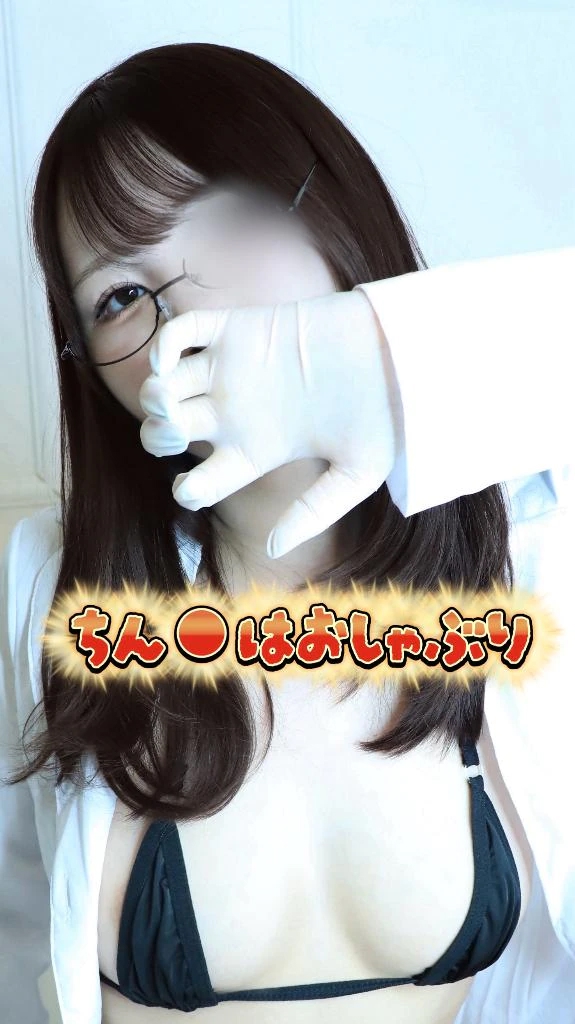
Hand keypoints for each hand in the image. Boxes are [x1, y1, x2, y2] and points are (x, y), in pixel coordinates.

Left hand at [139, 288, 401, 559]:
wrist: (397, 352)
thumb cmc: (384, 415)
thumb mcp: (357, 475)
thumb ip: (313, 512)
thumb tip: (272, 549)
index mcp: (256, 453)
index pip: (200, 481)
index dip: (185, 491)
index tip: (192, 487)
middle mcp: (236, 415)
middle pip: (166, 432)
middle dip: (156, 437)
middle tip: (175, 435)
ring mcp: (232, 371)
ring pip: (162, 385)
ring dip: (152, 397)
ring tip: (171, 402)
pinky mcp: (236, 329)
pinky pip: (179, 332)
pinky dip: (162, 345)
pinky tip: (169, 362)